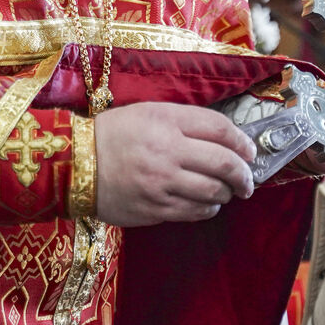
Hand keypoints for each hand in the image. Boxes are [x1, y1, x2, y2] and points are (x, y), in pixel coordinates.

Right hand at [94, 102, 255, 226]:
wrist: (74, 164)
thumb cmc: (113, 134)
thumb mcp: (148, 113)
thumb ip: (185, 121)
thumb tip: (225, 138)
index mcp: (166, 121)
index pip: (219, 129)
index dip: (242, 141)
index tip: (250, 151)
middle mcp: (167, 151)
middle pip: (224, 163)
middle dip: (244, 174)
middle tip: (248, 179)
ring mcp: (161, 183)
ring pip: (213, 191)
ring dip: (227, 192)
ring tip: (227, 191)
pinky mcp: (154, 209)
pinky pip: (194, 212)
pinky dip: (208, 208)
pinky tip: (207, 204)